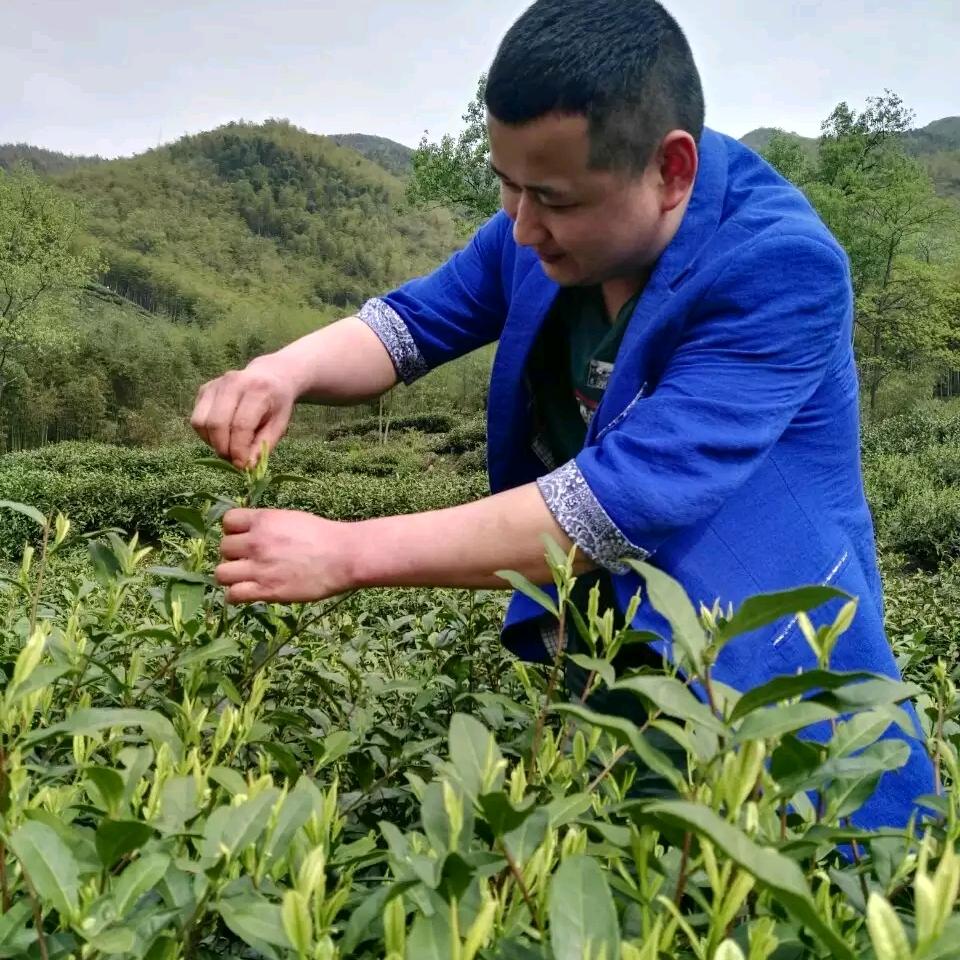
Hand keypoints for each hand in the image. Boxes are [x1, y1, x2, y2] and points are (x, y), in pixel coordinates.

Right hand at [190, 358, 297, 468]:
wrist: (270, 376)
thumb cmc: (276, 404)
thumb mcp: (279, 425)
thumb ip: (263, 446)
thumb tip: (246, 466)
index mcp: (257, 389)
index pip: (241, 425)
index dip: (239, 450)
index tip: (242, 466)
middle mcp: (232, 382)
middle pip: (217, 423)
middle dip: (223, 448)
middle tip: (234, 460)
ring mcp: (214, 384)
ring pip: (201, 422)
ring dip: (212, 442)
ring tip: (229, 448)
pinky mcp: (204, 390)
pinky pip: (197, 420)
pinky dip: (207, 435)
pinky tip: (223, 436)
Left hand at [215, 508, 358, 603]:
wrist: (344, 556)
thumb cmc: (324, 536)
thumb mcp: (292, 519)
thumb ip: (268, 525)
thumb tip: (252, 534)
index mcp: (264, 520)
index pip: (228, 522)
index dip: (234, 531)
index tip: (245, 538)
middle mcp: (256, 542)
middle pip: (223, 548)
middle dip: (234, 554)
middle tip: (250, 560)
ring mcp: (259, 567)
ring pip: (221, 573)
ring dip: (231, 575)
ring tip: (246, 578)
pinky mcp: (266, 590)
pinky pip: (232, 595)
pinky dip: (236, 596)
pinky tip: (248, 593)